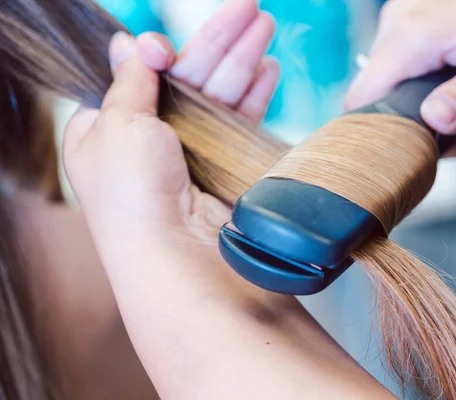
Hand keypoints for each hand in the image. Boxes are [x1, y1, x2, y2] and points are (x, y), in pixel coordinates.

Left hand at [65, 0, 276, 243]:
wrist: (177, 256)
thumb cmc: (133, 197)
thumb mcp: (117, 123)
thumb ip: (131, 79)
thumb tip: (131, 42)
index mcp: (110, 130)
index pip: (139, 75)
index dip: (159, 54)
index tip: (168, 44)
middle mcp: (151, 140)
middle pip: (187, 76)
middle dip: (219, 40)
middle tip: (249, 8)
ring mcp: (191, 153)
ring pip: (219, 93)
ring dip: (243, 58)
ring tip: (265, 25)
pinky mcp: (224, 165)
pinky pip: (240, 119)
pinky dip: (255, 93)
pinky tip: (268, 68)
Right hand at [344, 0, 455, 133]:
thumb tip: (434, 119)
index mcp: (414, 32)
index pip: (363, 97)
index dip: (381, 132)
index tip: (417, 149)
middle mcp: (400, 21)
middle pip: (378, 93)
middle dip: (413, 124)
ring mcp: (405, 19)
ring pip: (390, 82)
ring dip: (422, 108)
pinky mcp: (413, 22)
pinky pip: (404, 65)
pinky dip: (426, 88)